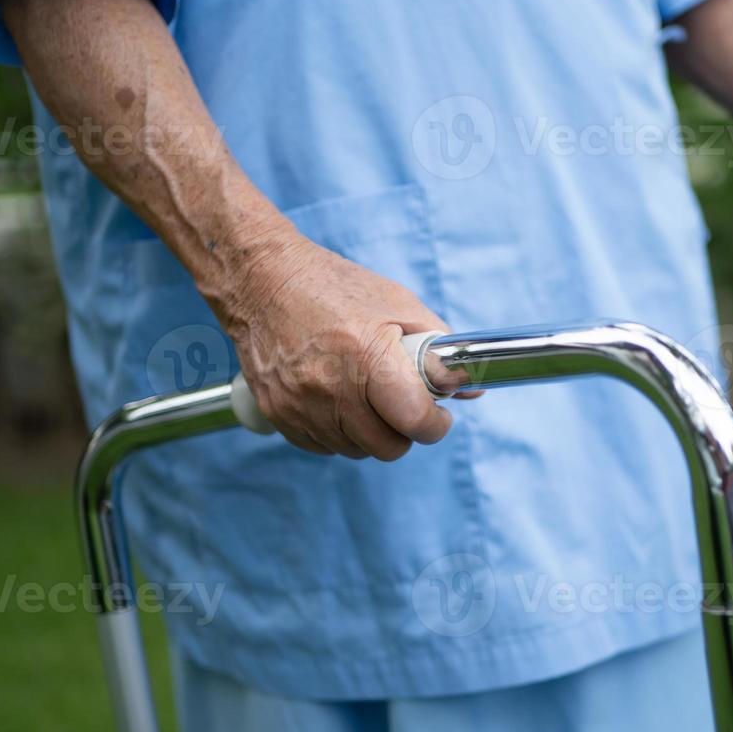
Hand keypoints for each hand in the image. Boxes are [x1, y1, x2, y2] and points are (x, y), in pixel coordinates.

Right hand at [206, 224, 457, 460]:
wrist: (261, 281)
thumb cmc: (335, 287)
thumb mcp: (397, 304)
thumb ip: (438, 351)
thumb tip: (471, 388)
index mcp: (366, 355)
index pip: (413, 420)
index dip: (435, 425)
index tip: (438, 416)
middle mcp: (330, 386)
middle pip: (387, 446)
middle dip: (404, 432)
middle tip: (403, 408)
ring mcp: (299, 405)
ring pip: (355, 450)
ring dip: (370, 434)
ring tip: (367, 398)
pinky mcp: (277, 414)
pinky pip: (323, 447)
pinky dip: (337, 433)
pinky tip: (338, 401)